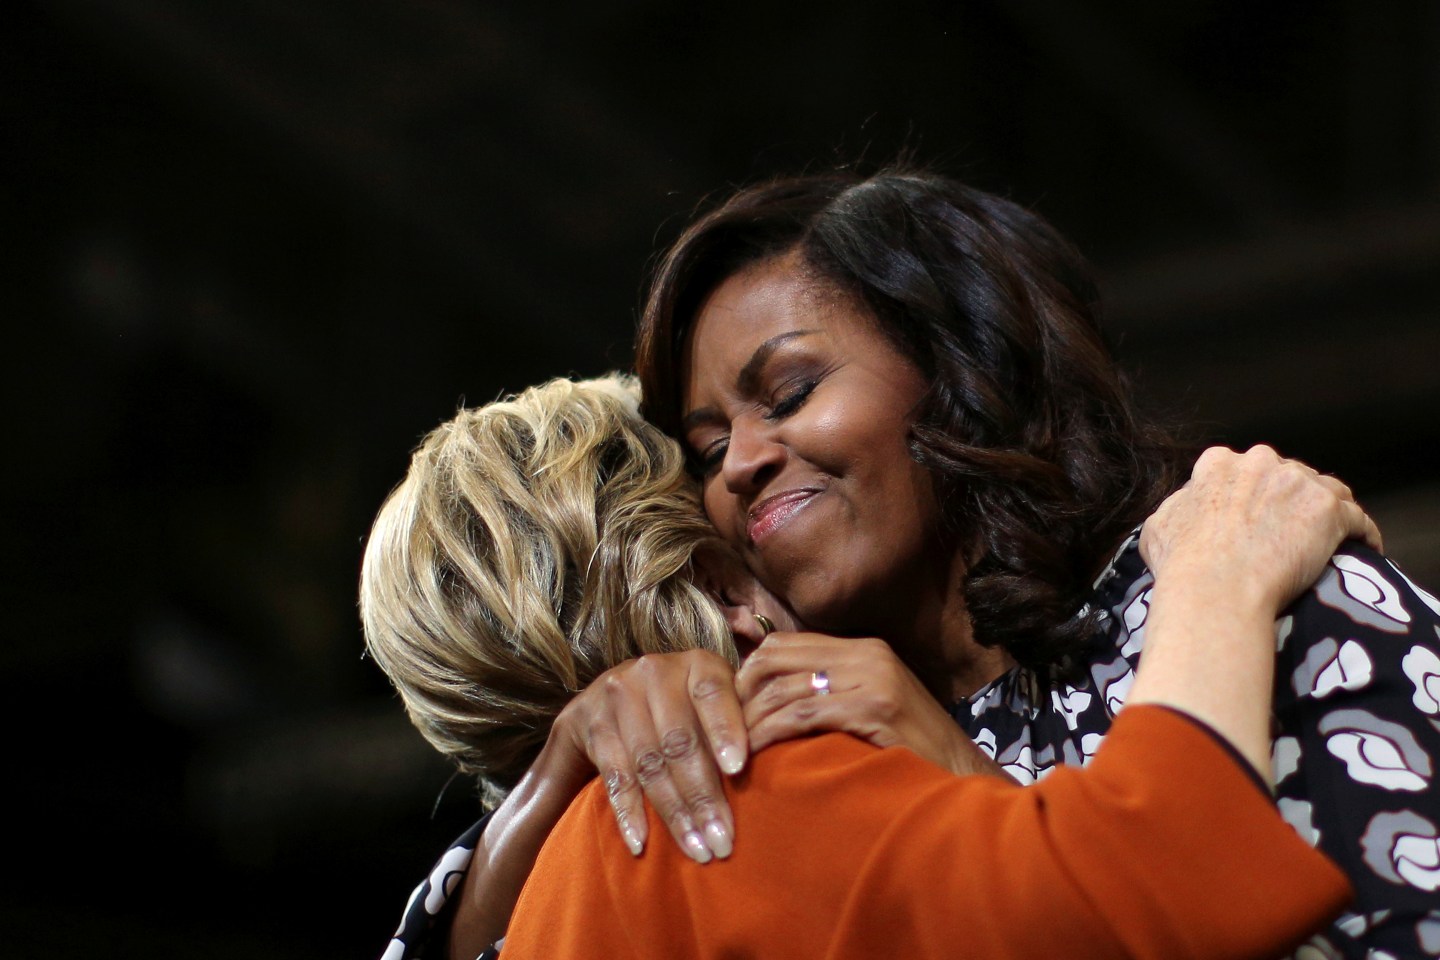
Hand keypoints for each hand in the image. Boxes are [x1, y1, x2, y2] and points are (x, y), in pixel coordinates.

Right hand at [550, 650, 746, 862]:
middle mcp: (655, 672)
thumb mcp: (714, 699)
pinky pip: (614, 776)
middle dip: (703, 796)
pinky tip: (642, 843)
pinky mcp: (592, 724)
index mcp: (697, 664)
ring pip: (649, 764)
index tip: (738, 769)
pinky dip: (628, 812)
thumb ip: (743, 718)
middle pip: (680, 741)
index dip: (725, 730)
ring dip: (674, 813)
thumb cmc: (685, 704)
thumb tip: (783, 764)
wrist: (608, 696)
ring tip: (696, 850)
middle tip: (723, 841)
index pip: (713, 694)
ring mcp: (619, 696)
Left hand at [735, 632, 1015, 781]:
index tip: (729, 707)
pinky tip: (755, 754)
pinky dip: (771, 733)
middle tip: (723, 728)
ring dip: (750, 720)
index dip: (748, 671)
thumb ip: (829, 694)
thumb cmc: (913, 755)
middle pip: (776, 657)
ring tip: (732, 750)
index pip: (784, 644)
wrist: (967, 779)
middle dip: (741, 691)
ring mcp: (873, 678)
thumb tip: (771, 699)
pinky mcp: (875, 708)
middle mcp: (867, 654)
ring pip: (785, 688)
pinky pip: (804, 714)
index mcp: (864, 649)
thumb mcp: (871, 709)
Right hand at [1140, 445, 1381, 613]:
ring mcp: (1298, 483)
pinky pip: (1357, 518)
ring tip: (1329, 539)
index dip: (1250, 493)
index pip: (1244, 470)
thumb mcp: (1159, 525)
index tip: (1253, 516)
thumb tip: (1187, 507)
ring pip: (1326, 489)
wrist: (1215, 588)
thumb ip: (1180, 506)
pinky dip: (1361, 533)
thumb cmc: (1182, 563)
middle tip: (1288, 531)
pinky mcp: (1330, 510)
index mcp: (1218, 464)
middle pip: (1287, 474)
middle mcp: (1260, 462)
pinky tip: (1362, 548)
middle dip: (1290, 498)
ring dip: (1327, 510)